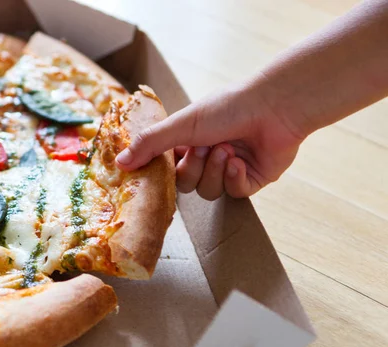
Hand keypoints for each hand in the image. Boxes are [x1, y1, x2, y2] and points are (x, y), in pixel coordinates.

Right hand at [115, 83, 305, 199]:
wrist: (274, 108)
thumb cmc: (227, 108)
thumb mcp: (181, 125)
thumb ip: (149, 144)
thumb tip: (119, 162)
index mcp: (188, 142)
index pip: (165, 168)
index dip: (162, 171)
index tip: (157, 171)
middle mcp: (206, 156)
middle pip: (185, 184)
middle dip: (194, 168)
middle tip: (205, 147)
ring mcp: (228, 170)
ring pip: (209, 192)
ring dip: (215, 170)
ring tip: (227, 149)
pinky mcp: (250, 180)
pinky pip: (233, 193)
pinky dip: (234, 177)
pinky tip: (239, 160)